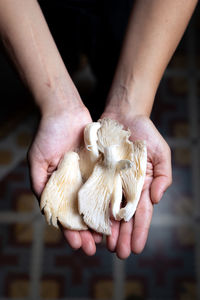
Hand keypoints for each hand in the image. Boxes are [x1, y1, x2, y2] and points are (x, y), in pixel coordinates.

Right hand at [28, 105, 101, 254]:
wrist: (65, 111)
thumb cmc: (48, 135)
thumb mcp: (37, 160)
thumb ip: (39, 184)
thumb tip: (45, 210)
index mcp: (59, 187)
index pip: (65, 215)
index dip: (70, 231)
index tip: (77, 246)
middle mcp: (75, 184)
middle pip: (83, 213)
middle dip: (88, 232)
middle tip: (94, 248)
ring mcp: (89, 176)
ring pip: (97, 203)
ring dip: (101, 220)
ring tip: (108, 238)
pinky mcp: (101, 166)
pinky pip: (107, 185)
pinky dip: (111, 200)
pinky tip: (117, 213)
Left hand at [101, 112, 171, 258]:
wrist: (123, 116)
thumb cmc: (145, 133)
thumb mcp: (161, 153)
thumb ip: (163, 176)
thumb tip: (156, 200)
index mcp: (142, 185)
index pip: (142, 213)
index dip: (140, 231)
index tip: (137, 248)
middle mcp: (125, 187)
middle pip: (124, 217)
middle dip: (123, 236)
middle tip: (119, 254)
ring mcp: (110, 181)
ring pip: (107, 210)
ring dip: (107, 229)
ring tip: (105, 246)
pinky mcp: (96, 173)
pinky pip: (94, 194)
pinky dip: (93, 209)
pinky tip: (90, 224)